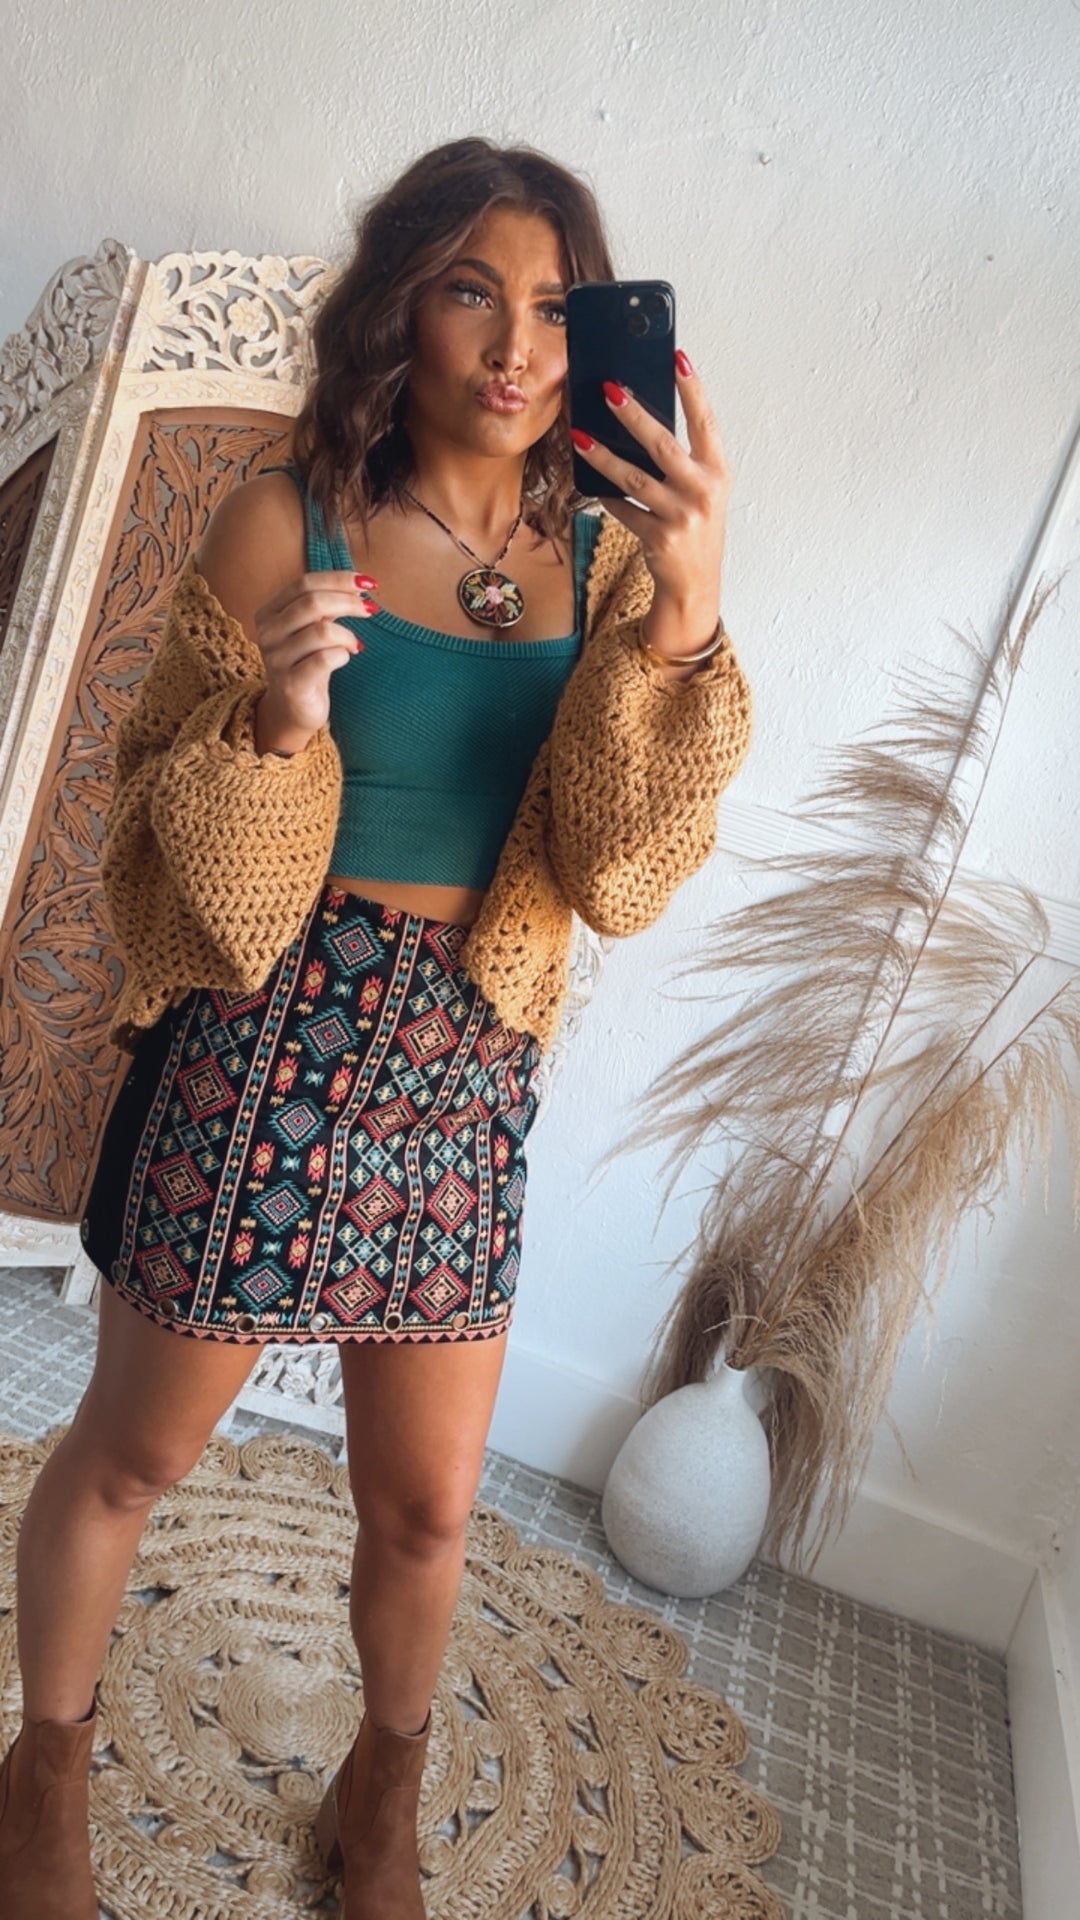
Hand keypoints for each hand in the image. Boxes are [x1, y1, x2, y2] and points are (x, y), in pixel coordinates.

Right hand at [252, 570, 375, 741]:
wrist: (293, 709)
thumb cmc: (307, 663)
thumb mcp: (312, 628)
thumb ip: (326, 605)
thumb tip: (359, 585)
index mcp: (269, 612)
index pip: (304, 584)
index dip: (338, 579)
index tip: (368, 582)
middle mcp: (267, 633)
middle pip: (313, 602)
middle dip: (349, 602)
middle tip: (371, 609)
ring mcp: (276, 659)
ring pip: (322, 631)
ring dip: (348, 635)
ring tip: (355, 645)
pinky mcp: (291, 684)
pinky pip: (326, 659)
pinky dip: (344, 654)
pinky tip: (347, 658)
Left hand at [569, 350, 729, 643]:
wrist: (696, 583)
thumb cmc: (695, 525)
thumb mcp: (701, 490)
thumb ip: (682, 459)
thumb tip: (638, 417)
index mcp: (718, 472)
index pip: (706, 422)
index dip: (693, 390)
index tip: (677, 358)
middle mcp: (703, 492)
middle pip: (663, 446)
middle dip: (633, 415)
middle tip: (608, 389)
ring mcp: (681, 517)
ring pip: (634, 479)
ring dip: (603, 456)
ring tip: (580, 435)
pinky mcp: (658, 538)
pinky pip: (623, 510)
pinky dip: (607, 497)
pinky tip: (591, 484)